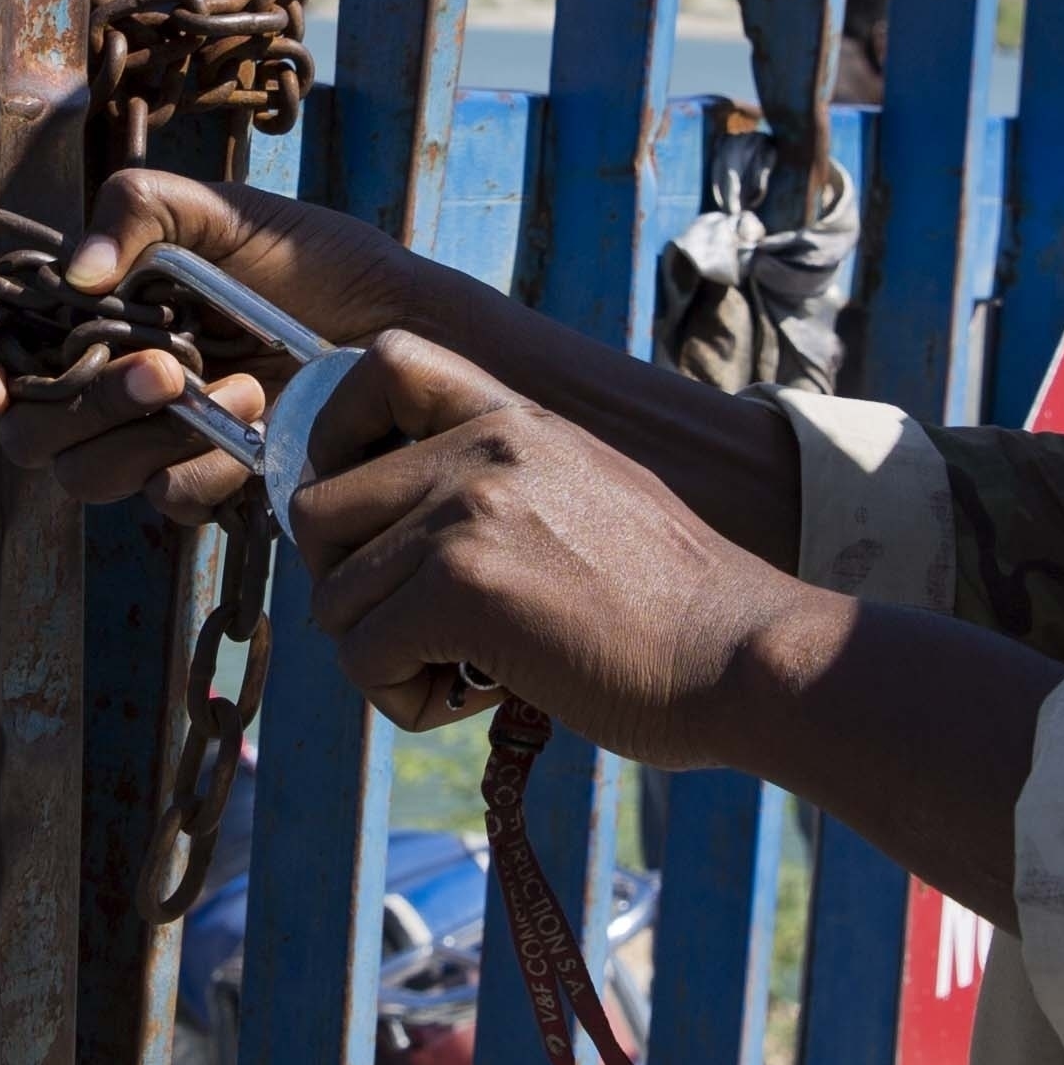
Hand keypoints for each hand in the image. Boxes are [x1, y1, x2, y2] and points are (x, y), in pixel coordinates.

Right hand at [0, 172, 485, 524]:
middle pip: (35, 435)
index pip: (12, 361)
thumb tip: (75, 275)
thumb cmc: (317, 261)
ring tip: (242, 387)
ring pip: (91, 476)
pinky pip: (165, 499)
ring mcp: (159, 441)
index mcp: (103, 317)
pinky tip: (261, 419)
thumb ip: (139, 212)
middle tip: (166, 368)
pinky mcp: (210, 485)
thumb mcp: (226, 212)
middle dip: (87, 406)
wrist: (404, 326)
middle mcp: (116, 385)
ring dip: (148, 436)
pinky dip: (202, 466)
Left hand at [288, 332, 820, 760]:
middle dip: (348, 586)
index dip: (334, 440)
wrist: (745, 653)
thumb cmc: (675, 604)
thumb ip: (502, 485)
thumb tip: (405, 531)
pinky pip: (361, 656)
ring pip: (333, 598)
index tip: (358, 516)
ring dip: (380, 656)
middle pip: (318, 509)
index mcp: (515, 415)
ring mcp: (468, 512)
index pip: (382, 363)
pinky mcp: (462, 589)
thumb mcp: (588, 491)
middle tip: (418, 630)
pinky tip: (474, 700)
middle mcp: (484, 447)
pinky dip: (400, 697)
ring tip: (464, 674)